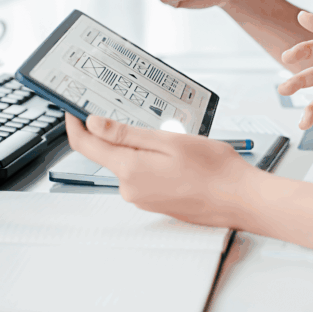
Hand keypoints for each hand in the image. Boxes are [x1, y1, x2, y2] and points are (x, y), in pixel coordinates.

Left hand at [65, 115, 255, 227]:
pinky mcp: (154, 203)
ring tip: (170, 138)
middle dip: (115, 133)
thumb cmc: (213, 170)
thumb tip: (93, 125)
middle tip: (136, 113)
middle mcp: (131, 189)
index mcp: (130, 171)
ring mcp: (142, 199)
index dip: (75, 124)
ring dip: (139, 148)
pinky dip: (150, 162)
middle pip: (108, 154)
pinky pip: (142, 176)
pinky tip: (175, 157)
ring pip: (128, 165)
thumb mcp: (168, 141)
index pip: (86, 146)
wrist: (240, 199)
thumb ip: (127, 134)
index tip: (72, 108)